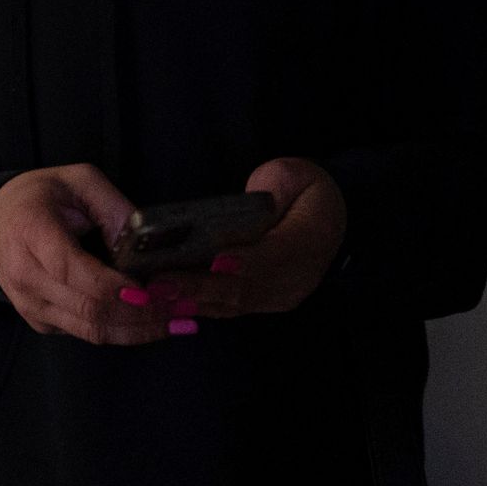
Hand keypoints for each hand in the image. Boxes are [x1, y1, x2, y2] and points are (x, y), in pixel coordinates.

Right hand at [0, 165, 164, 345]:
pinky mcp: (41, 322)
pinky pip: (86, 333)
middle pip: (90, 308)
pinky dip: (122, 331)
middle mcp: (26, 276)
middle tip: (183, 307)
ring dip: (139, 330)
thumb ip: (114, 207)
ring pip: (92, 330)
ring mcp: (30, 304)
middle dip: (142, 313)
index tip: (153, 291)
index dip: (116, 287)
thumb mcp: (78, 181)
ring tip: (178, 321)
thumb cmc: (40, 197)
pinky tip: (151, 322)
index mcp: (32, 233)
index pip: (74, 271)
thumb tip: (148, 243)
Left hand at [147, 158, 346, 321]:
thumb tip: (243, 207)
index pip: (271, 256)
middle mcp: (297, 278)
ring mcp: (283, 295)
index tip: (211, 263)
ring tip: (156, 295)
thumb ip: (269, 192)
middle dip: (201, 288)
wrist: (330, 215)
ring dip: (193, 301)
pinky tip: (168, 302)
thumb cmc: (303, 190)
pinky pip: (229, 308)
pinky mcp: (265, 303)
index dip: (241, 262)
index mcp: (310, 241)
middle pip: (246, 288)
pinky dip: (199, 306)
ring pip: (234, 304)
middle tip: (162, 284)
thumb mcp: (292, 177)